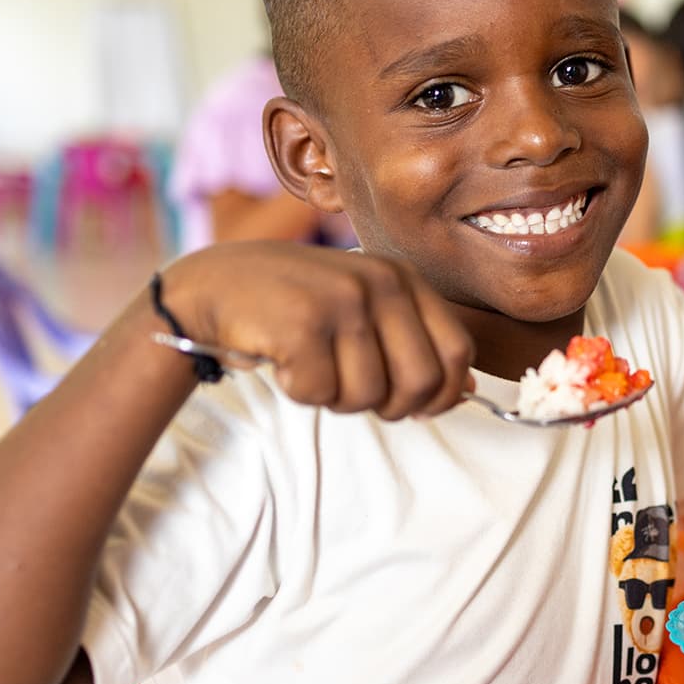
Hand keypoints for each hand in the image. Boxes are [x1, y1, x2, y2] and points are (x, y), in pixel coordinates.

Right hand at [160, 241, 472, 419]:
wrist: (215, 284)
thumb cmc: (297, 305)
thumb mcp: (365, 309)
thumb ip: (415, 341)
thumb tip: (468, 389)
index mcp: (404, 278)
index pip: (458, 351)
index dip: (443, 393)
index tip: (415, 406)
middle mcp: (381, 282)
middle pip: (421, 381)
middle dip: (390, 405)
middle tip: (352, 390)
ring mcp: (342, 300)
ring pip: (368, 395)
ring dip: (337, 398)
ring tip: (313, 367)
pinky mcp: (302, 324)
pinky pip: (320, 394)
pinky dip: (300, 392)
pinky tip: (285, 361)